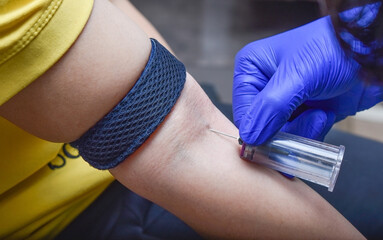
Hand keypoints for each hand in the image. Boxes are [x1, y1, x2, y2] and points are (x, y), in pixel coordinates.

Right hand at [233, 16, 382, 144]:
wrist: (372, 52)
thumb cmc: (334, 49)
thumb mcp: (298, 76)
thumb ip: (271, 108)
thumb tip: (249, 137)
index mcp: (252, 69)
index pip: (244, 111)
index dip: (257, 129)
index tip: (271, 144)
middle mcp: (264, 86)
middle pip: (262, 126)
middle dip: (284, 132)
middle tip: (306, 125)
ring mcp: (285, 101)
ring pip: (281, 135)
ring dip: (303, 131)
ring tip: (321, 113)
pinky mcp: (303, 112)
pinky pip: (300, 135)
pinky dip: (314, 130)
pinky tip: (325, 113)